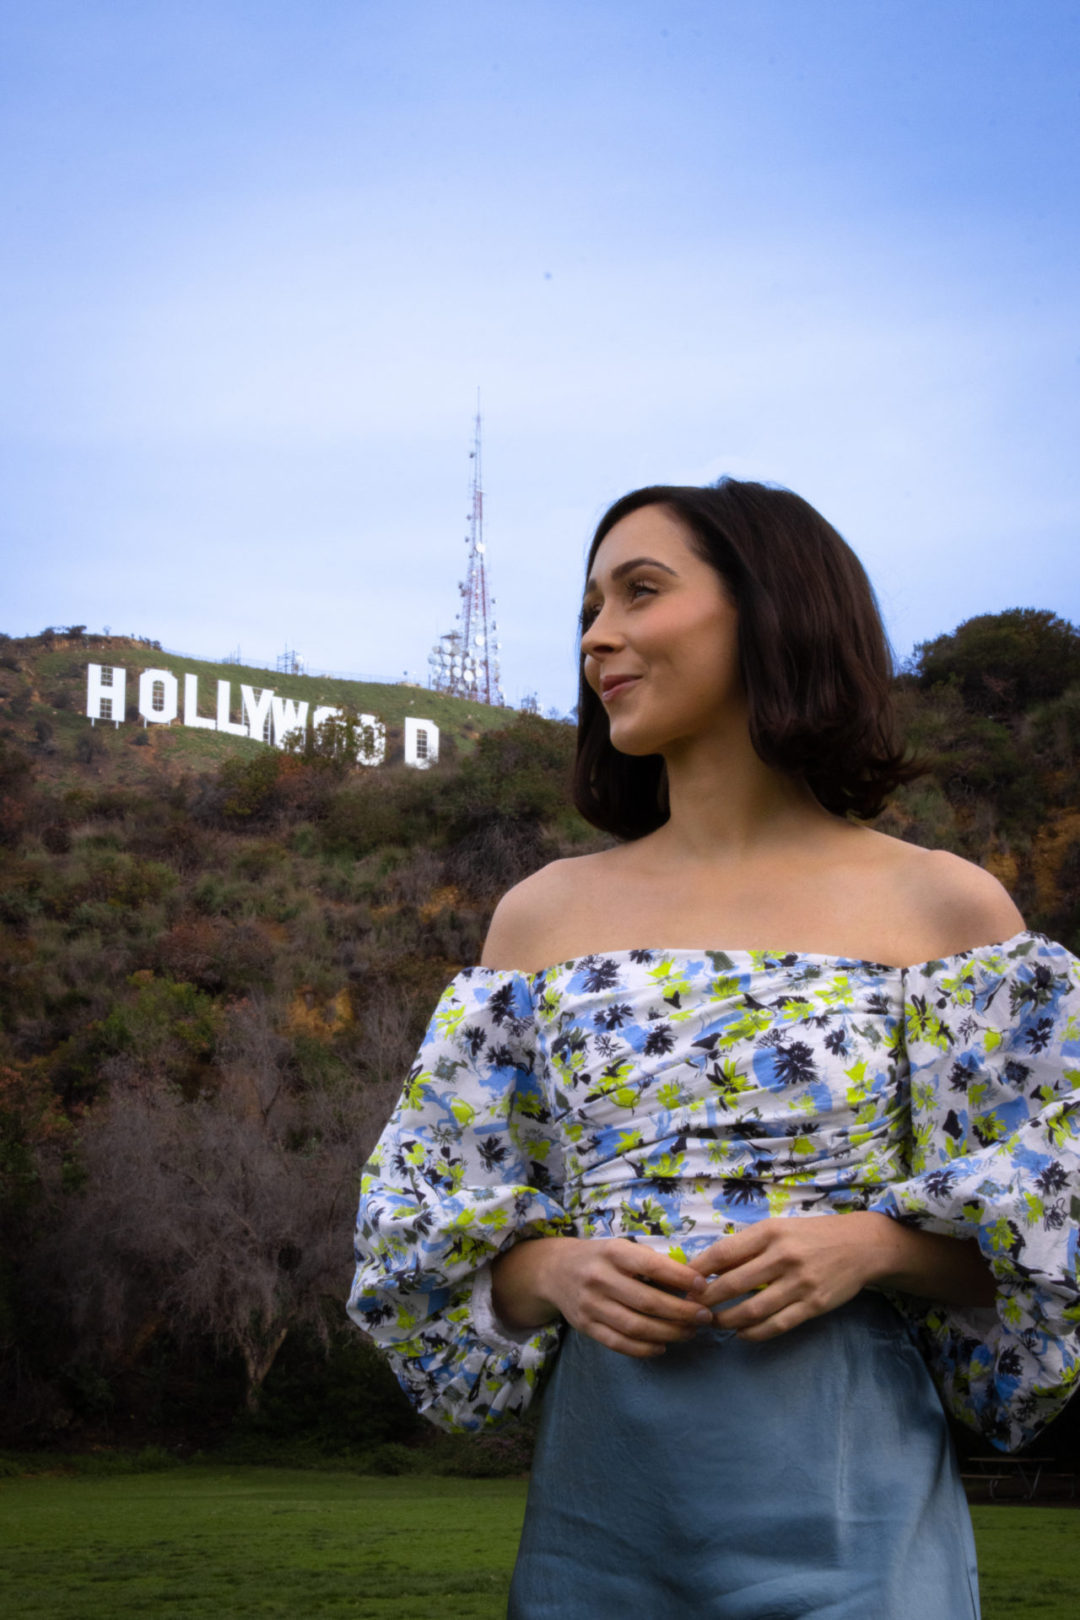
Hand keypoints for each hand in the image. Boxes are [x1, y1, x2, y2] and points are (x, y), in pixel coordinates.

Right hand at [491, 1236, 712, 1358]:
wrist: (554, 1270)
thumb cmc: (600, 1258)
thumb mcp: (622, 1248)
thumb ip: (651, 1263)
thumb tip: (692, 1282)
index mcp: (613, 1252)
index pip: (652, 1266)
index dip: (680, 1278)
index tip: (703, 1287)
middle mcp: (599, 1278)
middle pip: (648, 1302)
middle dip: (682, 1312)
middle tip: (705, 1316)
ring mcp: (591, 1305)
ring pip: (636, 1327)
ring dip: (669, 1333)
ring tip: (690, 1332)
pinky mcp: (586, 1327)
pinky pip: (619, 1343)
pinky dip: (645, 1349)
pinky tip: (663, 1346)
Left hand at [687, 1214, 895, 1341]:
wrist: (861, 1245)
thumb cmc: (812, 1235)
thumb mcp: (779, 1228)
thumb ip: (748, 1246)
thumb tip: (708, 1265)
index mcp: (770, 1232)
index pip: (723, 1253)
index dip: (698, 1270)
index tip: (683, 1282)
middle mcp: (783, 1256)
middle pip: (733, 1284)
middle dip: (706, 1300)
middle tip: (691, 1309)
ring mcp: (800, 1283)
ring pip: (752, 1309)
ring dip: (727, 1320)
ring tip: (713, 1323)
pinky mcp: (814, 1305)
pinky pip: (777, 1325)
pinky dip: (754, 1333)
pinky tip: (741, 1334)